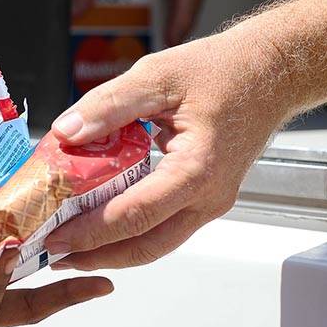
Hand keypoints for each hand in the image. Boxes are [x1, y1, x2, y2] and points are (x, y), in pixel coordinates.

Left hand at [44, 27, 287, 269]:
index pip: (135, 215)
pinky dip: (132, 232)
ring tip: (72, 248)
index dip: (91, 230)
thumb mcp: (158, 75)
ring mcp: (211, 202)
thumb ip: (108, 105)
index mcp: (197, 169)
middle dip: (97, 256)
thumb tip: (66, 132)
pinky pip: (166, 227)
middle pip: (146, 246)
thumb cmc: (223, 70)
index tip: (55, 236)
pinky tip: (102, 223)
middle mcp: (209, 197)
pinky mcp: (208, 199)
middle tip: (55, 254)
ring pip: (157, 244)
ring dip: (114, 250)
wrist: (271, 72)